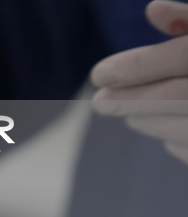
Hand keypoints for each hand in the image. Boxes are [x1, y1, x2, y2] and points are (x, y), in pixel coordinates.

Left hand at [91, 0, 187, 164]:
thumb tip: (153, 10)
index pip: (184, 55)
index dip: (139, 65)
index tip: (98, 75)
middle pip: (178, 96)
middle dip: (132, 100)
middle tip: (101, 102)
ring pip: (186, 127)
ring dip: (148, 121)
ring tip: (129, 116)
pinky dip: (177, 142)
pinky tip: (167, 135)